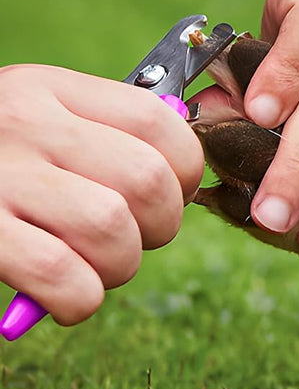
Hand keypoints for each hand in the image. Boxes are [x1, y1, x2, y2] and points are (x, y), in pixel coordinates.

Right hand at [0, 66, 204, 323]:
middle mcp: (22, 124)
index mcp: (47, 89)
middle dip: (160, 226)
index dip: (185, 169)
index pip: (157, 119)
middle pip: (146, 179)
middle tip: (133, 240)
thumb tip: (181, 173)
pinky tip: (66, 299)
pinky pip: (61, 275)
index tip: (171, 195)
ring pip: (111, 228)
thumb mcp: (31, 122)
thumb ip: (97, 135)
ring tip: (96, 269)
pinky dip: (81, 299)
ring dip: (120, 266)